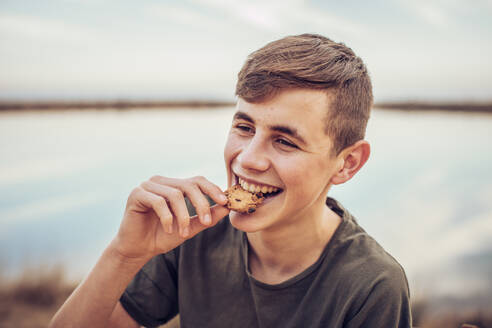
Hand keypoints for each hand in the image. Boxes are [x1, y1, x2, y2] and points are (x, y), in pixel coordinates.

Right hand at [113, 175, 229, 260]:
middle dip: (201, 203)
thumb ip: (206, 216)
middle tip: (207, 222)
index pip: (197, 180)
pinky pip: (158, 201)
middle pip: (188, 185)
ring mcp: (147, 186)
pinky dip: (167, 217)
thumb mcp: (190, 226)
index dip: (212, 189)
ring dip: (183, 215)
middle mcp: (161, 182)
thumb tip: (227, 207)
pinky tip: (168, 230)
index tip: (225, 203)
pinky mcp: (136, 194)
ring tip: (184, 233)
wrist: (137, 249)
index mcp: (174, 185)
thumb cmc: (162, 236)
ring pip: (174, 194)